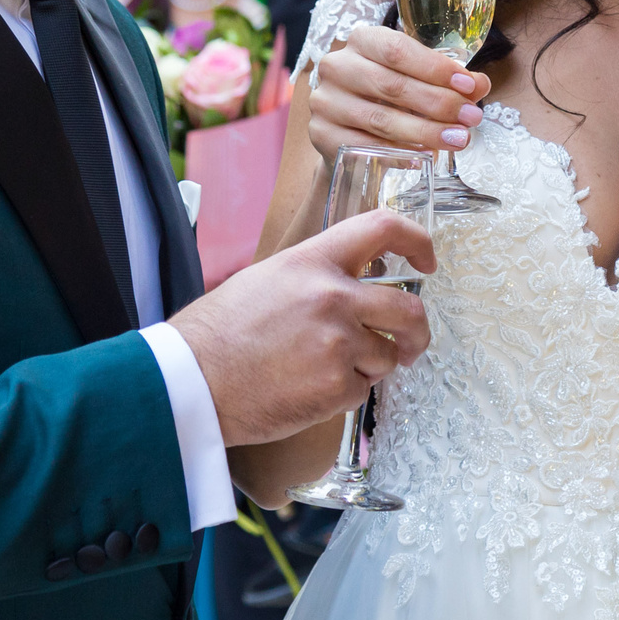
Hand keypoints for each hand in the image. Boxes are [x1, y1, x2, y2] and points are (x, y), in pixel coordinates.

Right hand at [169, 209, 436, 446]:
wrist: (191, 381)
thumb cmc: (219, 332)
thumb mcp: (268, 279)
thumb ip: (316, 276)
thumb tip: (356, 283)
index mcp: (313, 262)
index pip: (383, 228)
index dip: (418, 240)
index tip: (427, 259)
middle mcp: (334, 298)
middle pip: (409, 308)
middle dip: (417, 331)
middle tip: (410, 343)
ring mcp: (339, 344)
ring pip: (387, 355)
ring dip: (369, 365)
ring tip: (325, 368)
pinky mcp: (337, 387)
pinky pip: (362, 389)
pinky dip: (344, 391)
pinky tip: (310, 388)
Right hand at [307, 21, 489, 160]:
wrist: (350, 133)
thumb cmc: (390, 99)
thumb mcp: (420, 81)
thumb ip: (450, 81)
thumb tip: (480, 85)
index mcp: (362, 40)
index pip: (398, 50)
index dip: (436, 68)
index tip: (469, 86)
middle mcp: (337, 66)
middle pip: (392, 85)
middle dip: (439, 103)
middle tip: (472, 119)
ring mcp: (325, 101)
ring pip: (380, 119)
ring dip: (425, 131)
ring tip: (458, 139)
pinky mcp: (321, 135)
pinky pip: (364, 147)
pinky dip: (397, 154)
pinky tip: (423, 158)